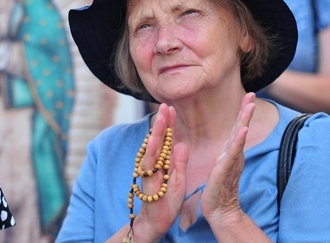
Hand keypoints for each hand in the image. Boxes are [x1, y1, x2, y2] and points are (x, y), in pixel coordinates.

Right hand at [132, 103, 188, 240]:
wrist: (157, 223)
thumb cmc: (166, 201)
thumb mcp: (178, 179)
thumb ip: (179, 162)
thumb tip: (181, 143)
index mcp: (163, 163)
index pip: (166, 140)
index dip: (168, 124)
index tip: (171, 108)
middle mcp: (154, 165)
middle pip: (158, 140)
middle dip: (161, 123)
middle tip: (164, 106)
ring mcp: (150, 173)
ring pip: (152, 150)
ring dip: (156, 134)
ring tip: (160, 119)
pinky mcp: (149, 183)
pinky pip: (150, 167)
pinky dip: (152, 154)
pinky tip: (154, 143)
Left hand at [200, 93, 254, 225]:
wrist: (219, 210)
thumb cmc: (218, 189)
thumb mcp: (220, 165)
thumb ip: (226, 153)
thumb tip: (230, 141)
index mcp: (230, 152)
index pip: (236, 128)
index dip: (242, 112)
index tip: (248, 96)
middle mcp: (233, 155)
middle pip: (240, 128)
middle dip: (246, 110)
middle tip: (252, 93)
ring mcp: (230, 161)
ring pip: (238, 137)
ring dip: (244, 120)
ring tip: (249, 106)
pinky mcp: (225, 170)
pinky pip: (232, 153)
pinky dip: (238, 141)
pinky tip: (242, 130)